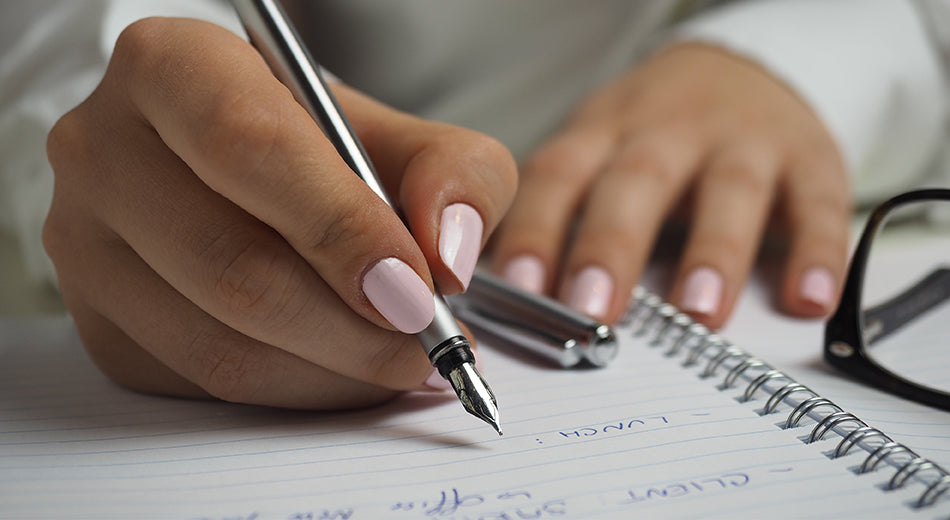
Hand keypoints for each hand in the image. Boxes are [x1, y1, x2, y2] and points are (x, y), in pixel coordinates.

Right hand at [43, 18, 515, 408]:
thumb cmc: (322, 149)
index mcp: (172, 66)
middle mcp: (105, 150)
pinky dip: (297, 391)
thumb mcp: (403, 135)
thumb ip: (453, 174)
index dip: (341, 228)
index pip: (250, 148)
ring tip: (401, 360)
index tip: (417, 289)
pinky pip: (204, 385)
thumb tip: (447, 257)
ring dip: (333, 371)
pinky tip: (344, 368)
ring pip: (219, 344)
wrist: (246, 176)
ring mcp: (85, 244)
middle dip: (352, 326)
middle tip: (427, 343)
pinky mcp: (99, 322)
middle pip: (233, 265)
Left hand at [491, 43, 849, 327]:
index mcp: (604, 133)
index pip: (559, 176)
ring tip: (698, 312)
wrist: (743, 70)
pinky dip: (817, 252)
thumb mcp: (597, 152)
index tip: (517, 288)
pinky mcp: (809, 158)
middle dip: (611, 246)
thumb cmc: (652, 135)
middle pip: (637, 181)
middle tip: (592, 309)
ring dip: (714, 252)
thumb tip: (510, 301)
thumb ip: (561, 215)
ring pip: (729, 191)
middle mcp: (669, 131)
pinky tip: (808, 299)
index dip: (536, 229)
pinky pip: (818, 203)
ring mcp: (743, 141)